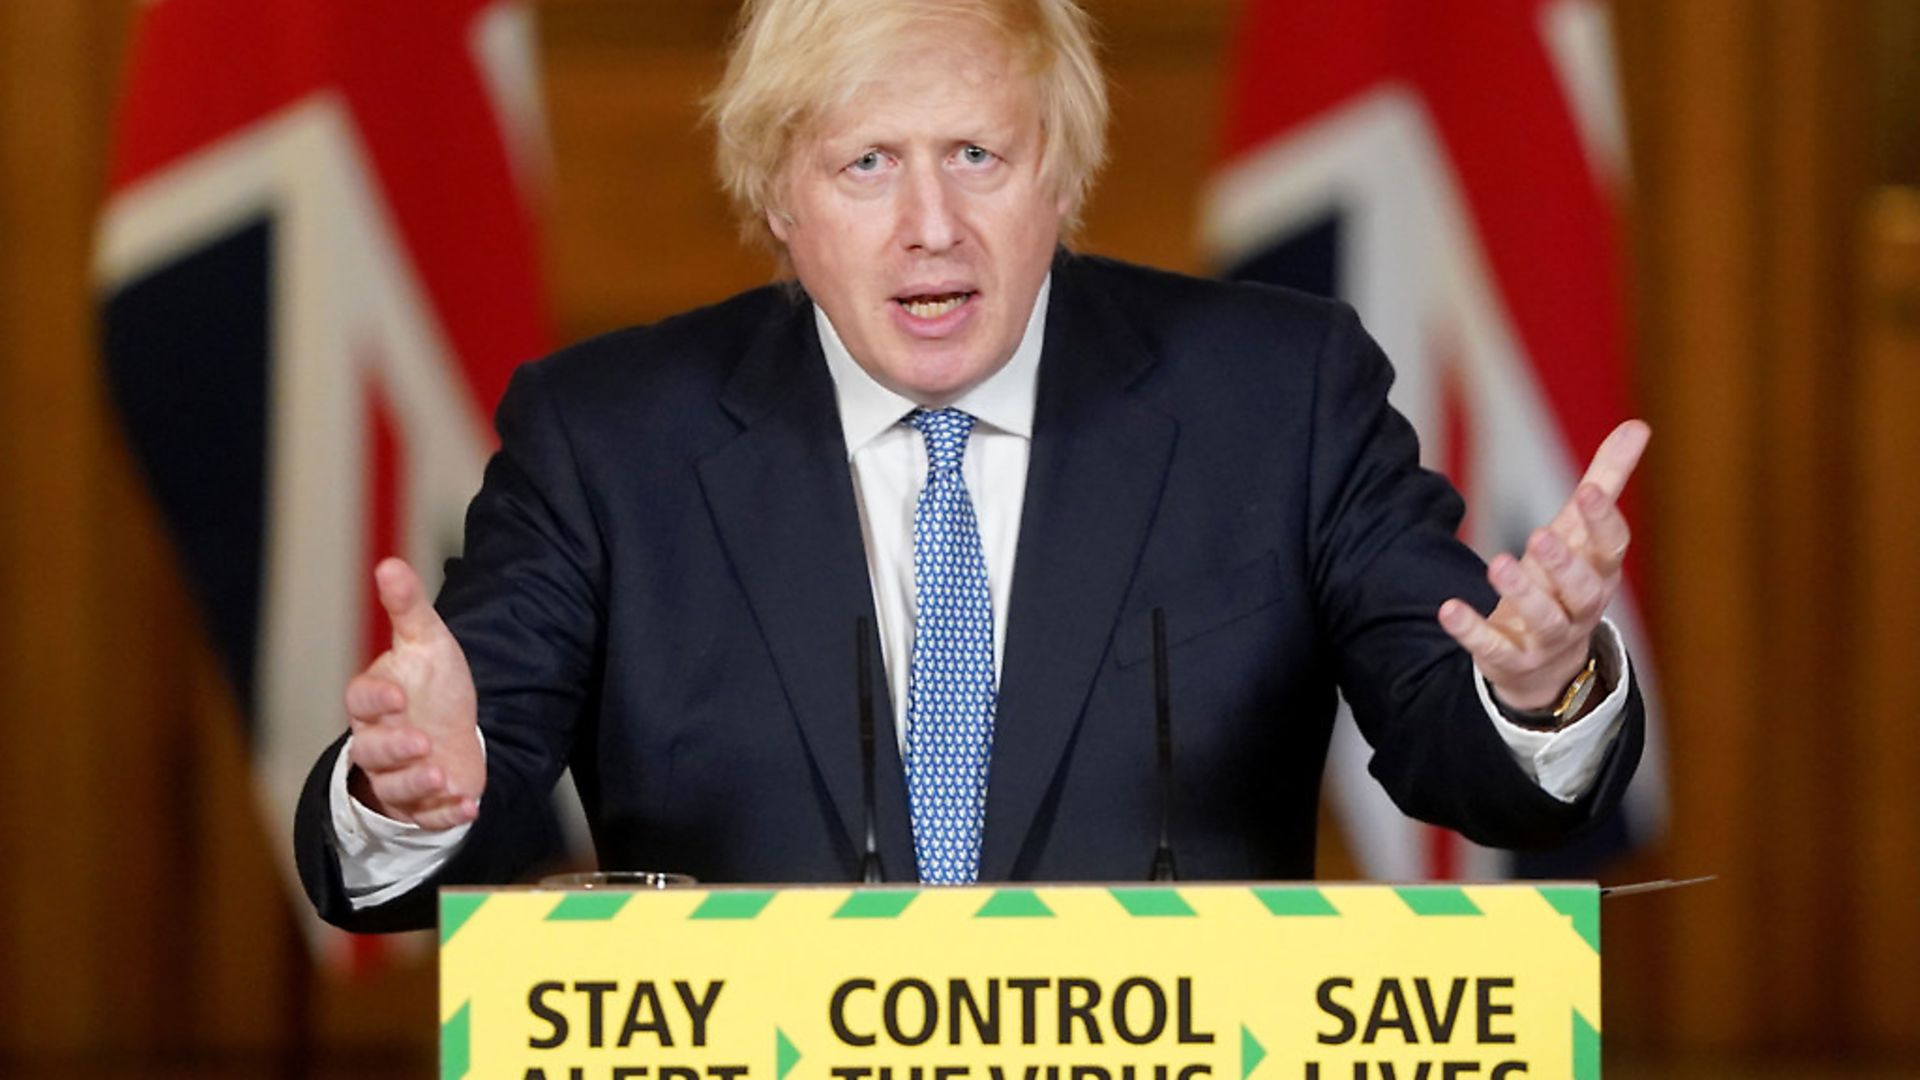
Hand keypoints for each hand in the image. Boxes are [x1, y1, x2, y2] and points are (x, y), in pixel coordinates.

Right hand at [343, 558, 483, 828]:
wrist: (451, 729)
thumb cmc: (430, 684)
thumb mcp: (427, 641)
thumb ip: (408, 607)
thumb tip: (389, 563)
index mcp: (374, 701)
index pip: (361, 701)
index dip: (376, 701)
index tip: (398, 696)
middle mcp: (378, 742)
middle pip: (372, 751)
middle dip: (395, 749)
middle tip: (422, 743)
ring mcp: (399, 776)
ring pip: (395, 787)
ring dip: (418, 784)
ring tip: (443, 774)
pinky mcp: (424, 804)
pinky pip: (427, 816)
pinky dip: (447, 814)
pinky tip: (469, 806)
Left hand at [1437, 420, 1650, 711]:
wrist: (1546, 663)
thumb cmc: (1566, 581)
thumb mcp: (1582, 531)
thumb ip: (1606, 480)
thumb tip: (1638, 425)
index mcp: (1600, 572)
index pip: (1612, 548)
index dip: (1603, 521)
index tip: (1588, 492)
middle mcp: (1581, 608)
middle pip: (1583, 590)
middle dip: (1564, 565)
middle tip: (1541, 536)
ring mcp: (1548, 638)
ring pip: (1544, 619)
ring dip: (1522, 593)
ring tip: (1498, 564)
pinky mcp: (1511, 659)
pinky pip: (1493, 647)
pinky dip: (1472, 630)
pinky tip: (1448, 609)